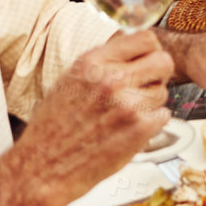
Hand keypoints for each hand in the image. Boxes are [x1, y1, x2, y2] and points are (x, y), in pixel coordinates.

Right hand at [17, 31, 174, 205]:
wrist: (42, 168)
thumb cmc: (53, 128)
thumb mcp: (69, 81)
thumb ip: (101, 61)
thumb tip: (125, 37)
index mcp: (92, 63)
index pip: (145, 38)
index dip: (150, 51)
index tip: (146, 61)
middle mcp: (111, 78)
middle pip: (163, 62)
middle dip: (158, 75)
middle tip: (144, 88)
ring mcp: (127, 103)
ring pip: (163, 92)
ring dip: (151, 104)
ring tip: (125, 116)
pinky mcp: (139, 127)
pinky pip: (163, 115)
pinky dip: (152, 124)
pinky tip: (128, 131)